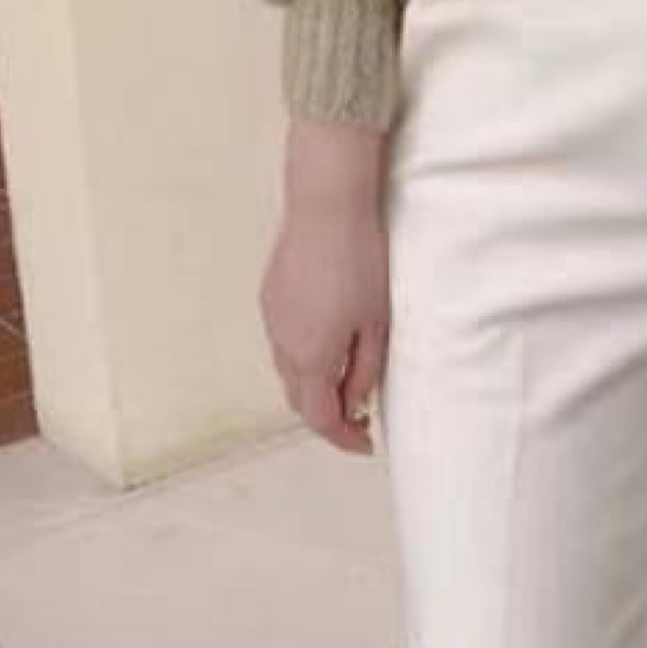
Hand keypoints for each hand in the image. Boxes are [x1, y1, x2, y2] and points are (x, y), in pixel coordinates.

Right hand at [262, 119, 392, 454]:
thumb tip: (356, 402)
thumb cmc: (359, 260)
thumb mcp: (376, 325)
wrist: (327, 204)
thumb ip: (364, 371)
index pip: (320, 418)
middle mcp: (283, 345)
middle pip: (299, 401)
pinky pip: (283, 345)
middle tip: (360, 418)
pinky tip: (328, 348)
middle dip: (328, 417)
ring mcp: (272, 320)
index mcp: (311, 358)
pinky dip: (304, 361)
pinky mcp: (270, 298)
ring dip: (315, 388)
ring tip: (347, 382)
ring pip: (289, 373)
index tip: (367, 443)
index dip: (344, 438)